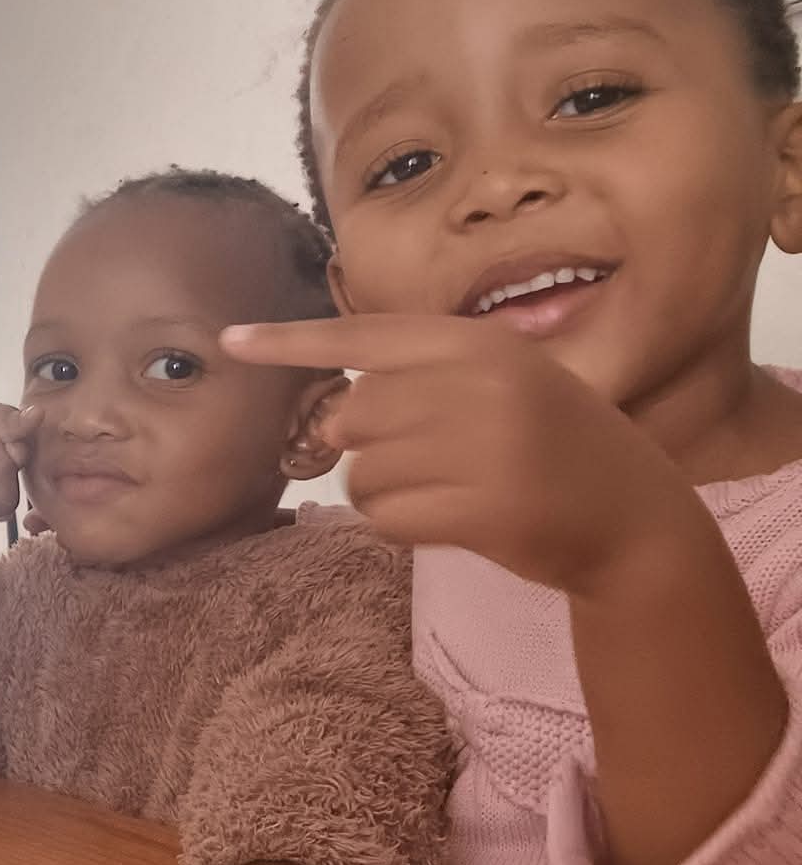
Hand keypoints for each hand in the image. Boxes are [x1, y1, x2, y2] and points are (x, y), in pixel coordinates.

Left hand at [220, 315, 702, 597]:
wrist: (634, 516)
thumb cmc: (551, 446)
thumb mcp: (502, 385)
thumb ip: (422, 383)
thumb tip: (328, 414)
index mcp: (479, 344)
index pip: (364, 337)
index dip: (291, 342)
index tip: (229, 339)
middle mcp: (480, 385)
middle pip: (352, 415)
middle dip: (365, 448)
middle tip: (421, 463)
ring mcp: (485, 446)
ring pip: (362, 472)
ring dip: (382, 492)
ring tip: (443, 492)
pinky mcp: (483, 508)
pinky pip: (385, 518)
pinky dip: (397, 527)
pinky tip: (443, 522)